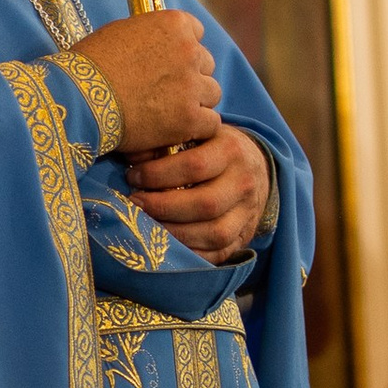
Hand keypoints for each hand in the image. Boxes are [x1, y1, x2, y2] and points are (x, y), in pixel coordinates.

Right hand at [78, 11, 217, 155]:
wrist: (78, 97)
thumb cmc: (91, 64)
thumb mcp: (122, 32)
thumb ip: (151, 35)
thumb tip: (160, 45)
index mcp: (174, 24)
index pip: (196, 33)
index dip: (182, 50)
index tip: (169, 63)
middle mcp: (189, 50)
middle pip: (206, 64)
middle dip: (190, 76)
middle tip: (166, 91)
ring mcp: (191, 85)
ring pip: (211, 93)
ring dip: (195, 102)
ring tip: (168, 112)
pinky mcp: (189, 118)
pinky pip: (210, 122)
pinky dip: (196, 127)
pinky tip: (176, 129)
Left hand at [128, 125, 271, 263]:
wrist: (254, 168)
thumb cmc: (213, 147)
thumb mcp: (197, 133)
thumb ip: (170, 140)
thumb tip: (133, 155)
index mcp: (231, 151)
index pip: (195, 166)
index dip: (159, 174)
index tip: (133, 177)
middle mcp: (244, 183)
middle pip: (205, 204)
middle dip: (163, 207)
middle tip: (135, 204)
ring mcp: (247, 214)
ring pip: (214, 233)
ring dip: (174, 234)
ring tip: (146, 226)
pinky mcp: (244, 237)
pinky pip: (218, 253)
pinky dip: (190, 253)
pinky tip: (165, 244)